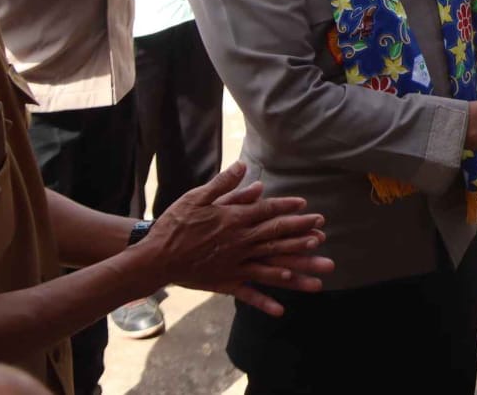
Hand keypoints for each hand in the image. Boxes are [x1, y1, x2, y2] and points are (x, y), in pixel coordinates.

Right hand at [132, 161, 333, 316]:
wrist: (153, 257)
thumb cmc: (175, 224)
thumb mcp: (197, 197)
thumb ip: (224, 184)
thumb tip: (244, 166)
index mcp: (234, 220)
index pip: (267, 212)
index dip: (288, 209)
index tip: (306, 206)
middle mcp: (240, 242)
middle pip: (277, 239)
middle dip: (302, 236)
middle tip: (323, 235)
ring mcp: (234, 264)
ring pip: (271, 267)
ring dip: (298, 270)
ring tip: (320, 274)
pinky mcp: (225, 282)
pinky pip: (248, 293)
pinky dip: (265, 301)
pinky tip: (282, 309)